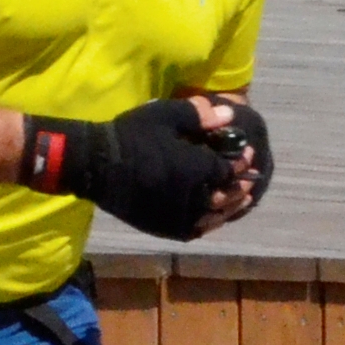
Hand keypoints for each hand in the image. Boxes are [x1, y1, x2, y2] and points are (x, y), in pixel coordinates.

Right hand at [19, 96, 258, 243]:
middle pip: (226, 195)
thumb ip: (200, 114)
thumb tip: (230, 114)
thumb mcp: (165, 115)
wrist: (94, 164)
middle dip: (240, 186)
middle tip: (249, 180)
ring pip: (213, 216)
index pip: (229, 169)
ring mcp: (177, 215)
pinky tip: (212, 218)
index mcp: (196, 168)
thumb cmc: (130, 136)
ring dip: (229, 208)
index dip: (241, 162)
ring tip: (238, 201)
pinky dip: (207, 224)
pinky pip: (193, 230)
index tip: (247, 153)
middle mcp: (192, 195)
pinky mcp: (162, 227)